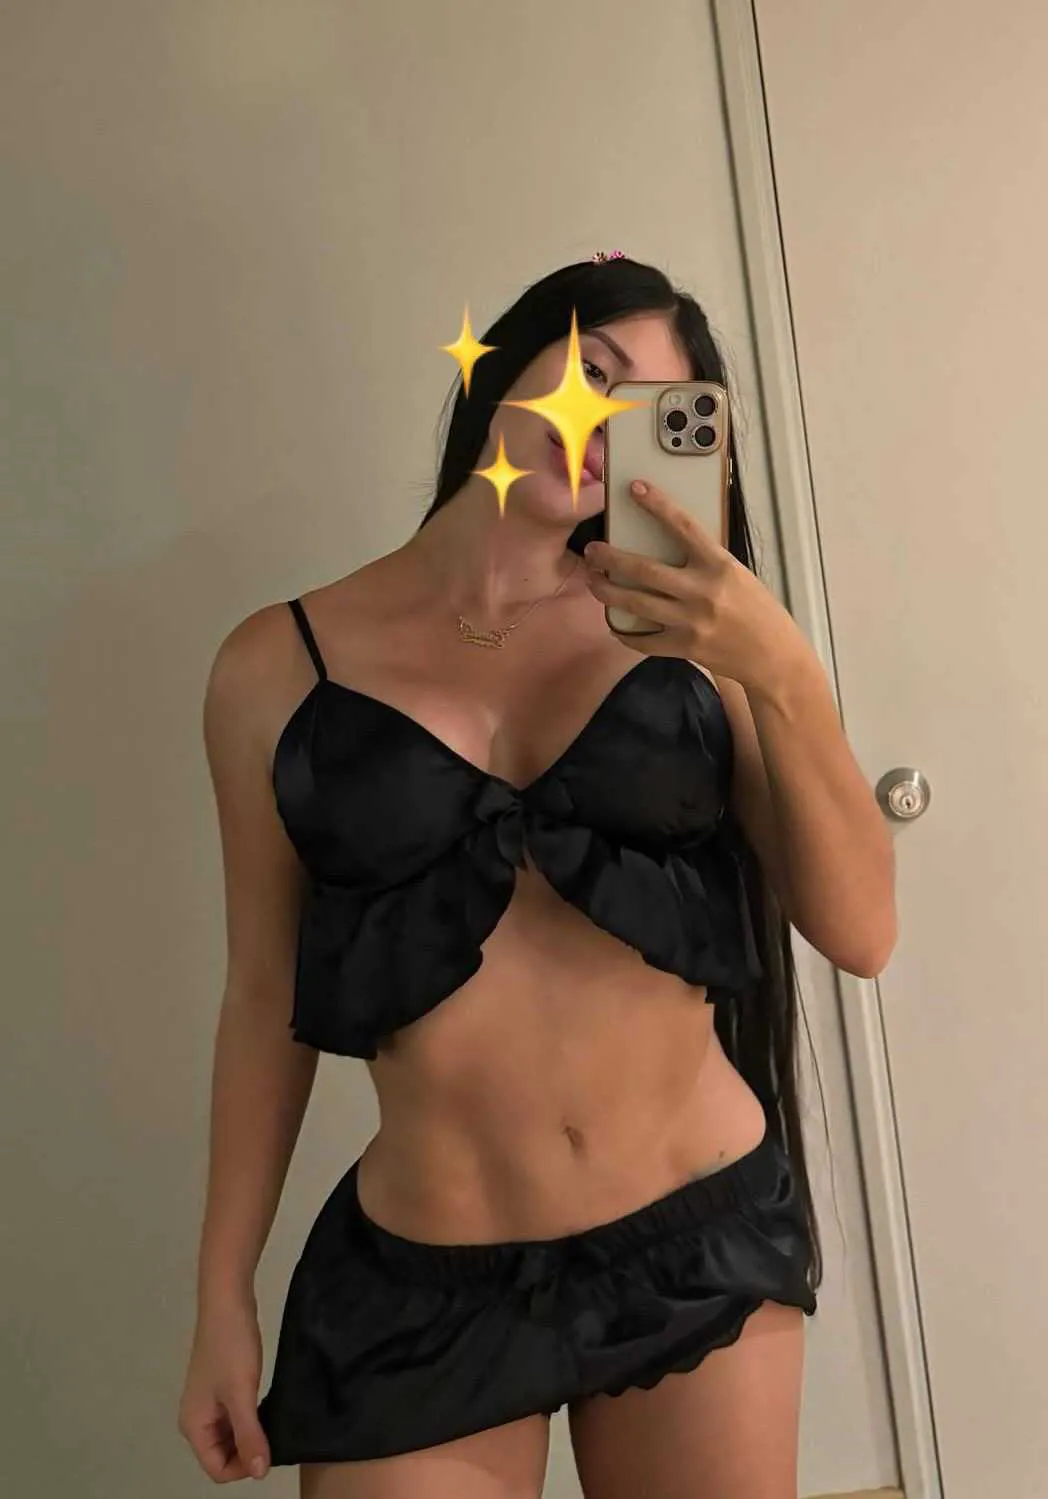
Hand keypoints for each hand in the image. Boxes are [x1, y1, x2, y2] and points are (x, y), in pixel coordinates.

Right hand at [178, 1296, 270, 1483]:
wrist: (227, 1300)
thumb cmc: (231, 1347)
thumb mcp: (242, 1394)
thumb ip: (249, 1435)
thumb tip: (259, 1475)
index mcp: (194, 1426)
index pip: (217, 1469)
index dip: (244, 1467)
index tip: (268, 1448)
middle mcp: (197, 1419)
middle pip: (223, 1455)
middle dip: (247, 1451)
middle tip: (274, 1434)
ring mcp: (209, 1402)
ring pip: (231, 1435)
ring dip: (251, 1434)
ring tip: (273, 1420)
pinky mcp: (222, 1387)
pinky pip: (235, 1416)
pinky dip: (251, 1417)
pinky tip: (268, 1406)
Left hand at [582, 480, 807, 692]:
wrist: (774, 656)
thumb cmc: (758, 611)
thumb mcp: (737, 575)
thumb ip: (705, 562)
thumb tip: (668, 547)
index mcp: (720, 566)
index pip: (684, 526)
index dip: (657, 505)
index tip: (635, 488)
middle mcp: (702, 591)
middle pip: (644, 569)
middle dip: (610, 558)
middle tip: (593, 550)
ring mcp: (691, 621)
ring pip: (636, 603)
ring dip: (607, 591)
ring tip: (593, 581)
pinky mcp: (684, 647)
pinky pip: (643, 640)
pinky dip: (624, 632)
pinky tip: (613, 622)